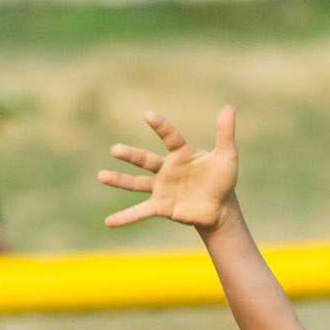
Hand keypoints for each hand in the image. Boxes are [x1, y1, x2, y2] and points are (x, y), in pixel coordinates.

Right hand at [98, 107, 238, 230]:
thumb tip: (228, 107)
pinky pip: (141, 211)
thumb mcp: (227, 156)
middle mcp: (167, 169)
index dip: (160, 126)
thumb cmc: (222, 180)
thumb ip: (225, 133)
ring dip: (119, 180)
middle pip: (144, 160)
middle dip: (130, 155)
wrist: (221, 209)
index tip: (148, 115)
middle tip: (114, 150)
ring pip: (137, 183)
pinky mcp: (162, 207)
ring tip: (101, 176)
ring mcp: (162, 188)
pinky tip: (109, 222)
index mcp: (181, 153)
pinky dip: (125, 217)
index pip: (169, 136)